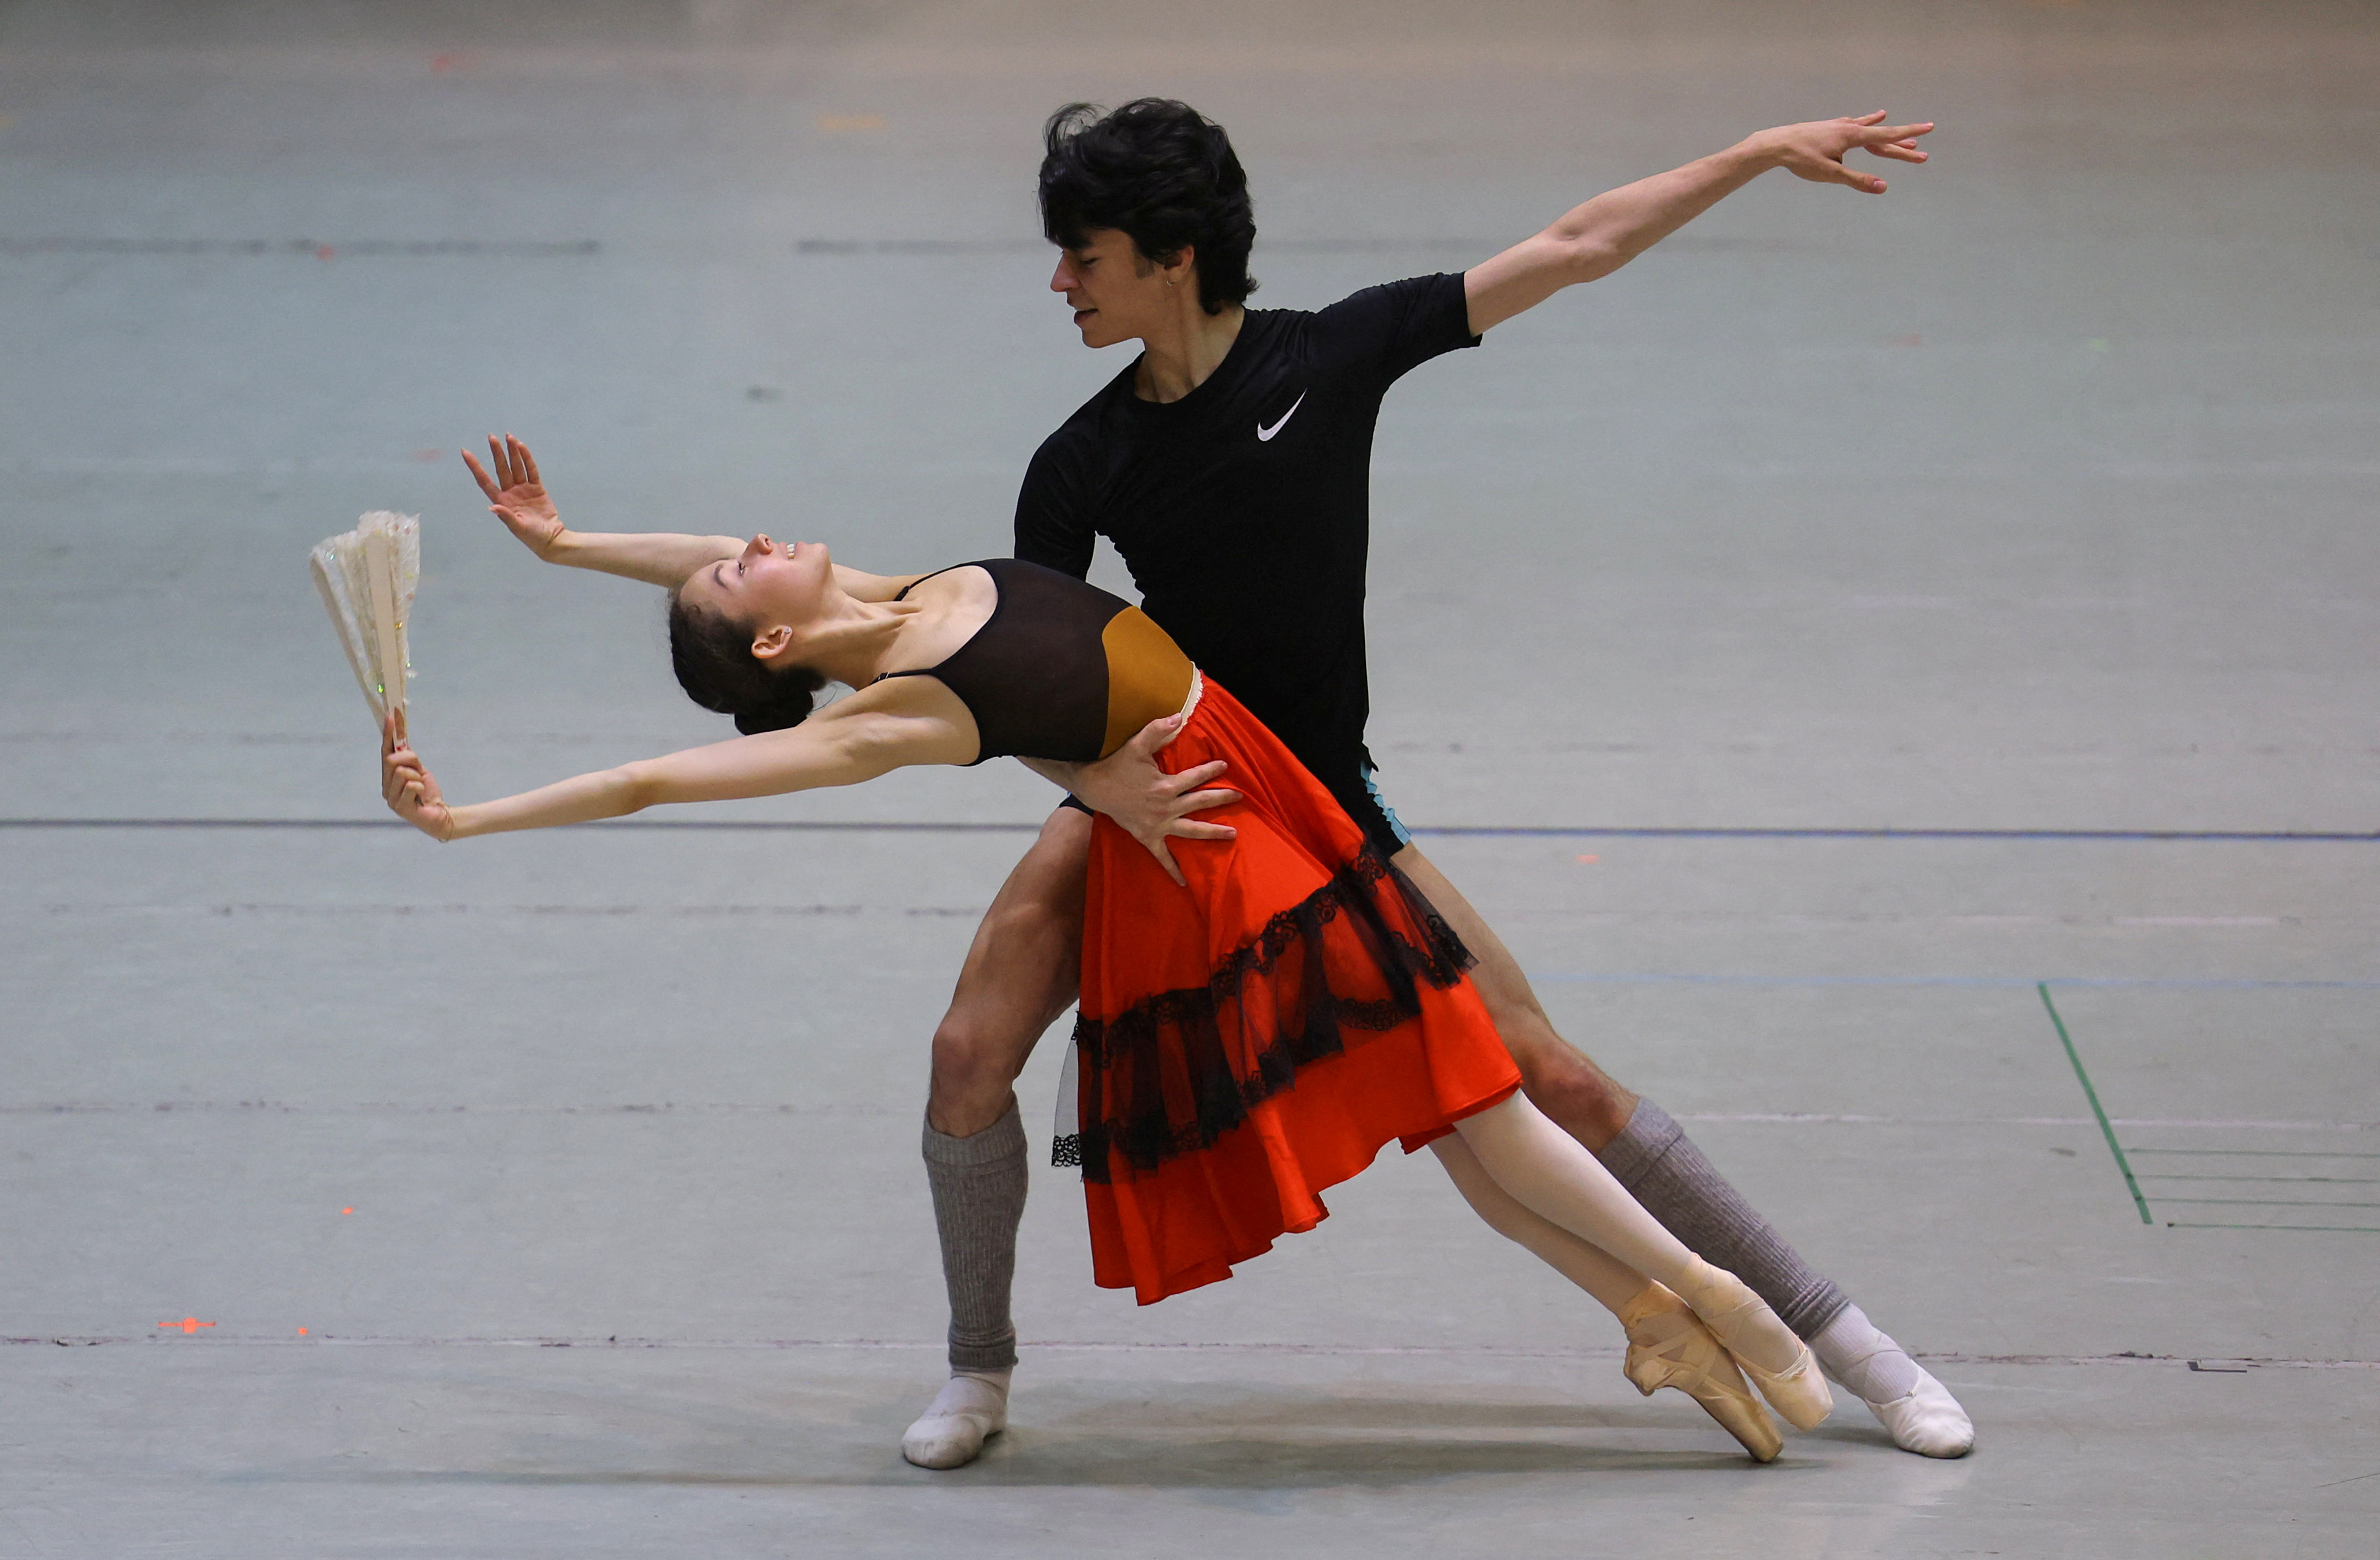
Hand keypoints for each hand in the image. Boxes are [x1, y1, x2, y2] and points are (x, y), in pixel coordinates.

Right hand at [382, 708, 454, 840]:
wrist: (439, 814)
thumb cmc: (427, 792)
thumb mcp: (419, 770)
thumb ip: (409, 758)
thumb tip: (401, 740)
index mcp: (388, 776)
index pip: (385, 751)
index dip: (388, 734)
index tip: (391, 716)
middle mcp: (385, 786)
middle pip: (391, 760)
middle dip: (409, 760)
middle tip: (419, 770)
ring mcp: (390, 798)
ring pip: (402, 773)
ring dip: (417, 777)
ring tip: (421, 788)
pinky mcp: (400, 807)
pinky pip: (411, 786)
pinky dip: (421, 787)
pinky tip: (421, 796)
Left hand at [462, 433, 562, 558]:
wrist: (551, 538)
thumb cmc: (532, 537)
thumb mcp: (519, 528)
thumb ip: (506, 516)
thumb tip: (492, 507)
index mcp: (501, 501)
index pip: (485, 480)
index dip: (475, 466)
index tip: (465, 452)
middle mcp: (510, 492)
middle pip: (501, 468)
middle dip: (497, 453)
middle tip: (491, 437)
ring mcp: (523, 489)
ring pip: (516, 466)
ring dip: (512, 452)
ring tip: (509, 436)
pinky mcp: (537, 488)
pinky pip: (531, 470)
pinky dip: (527, 459)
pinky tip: (522, 447)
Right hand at [1064, 712, 1240, 886]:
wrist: (1095, 787)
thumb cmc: (1117, 764)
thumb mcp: (1137, 744)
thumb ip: (1158, 730)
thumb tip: (1179, 716)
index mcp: (1166, 786)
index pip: (1195, 777)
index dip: (1210, 770)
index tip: (1224, 765)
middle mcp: (1166, 807)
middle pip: (1200, 803)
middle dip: (1221, 799)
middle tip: (1239, 797)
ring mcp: (1158, 825)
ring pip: (1191, 831)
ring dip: (1212, 832)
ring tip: (1232, 834)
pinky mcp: (1148, 837)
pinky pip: (1162, 856)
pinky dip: (1173, 869)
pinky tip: (1184, 883)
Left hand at [1749, 111, 1932, 193]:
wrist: (1775, 144)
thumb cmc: (1801, 160)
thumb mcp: (1831, 174)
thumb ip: (1857, 180)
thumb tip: (1883, 187)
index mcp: (1852, 136)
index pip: (1887, 135)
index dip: (1909, 133)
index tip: (1929, 127)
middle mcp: (1848, 127)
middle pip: (1881, 137)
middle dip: (1901, 145)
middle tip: (1921, 152)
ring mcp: (1838, 125)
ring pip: (1867, 129)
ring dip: (1883, 132)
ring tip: (1897, 127)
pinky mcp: (1828, 127)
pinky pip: (1852, 125)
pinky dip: (1864, 123)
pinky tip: (1867, 119)